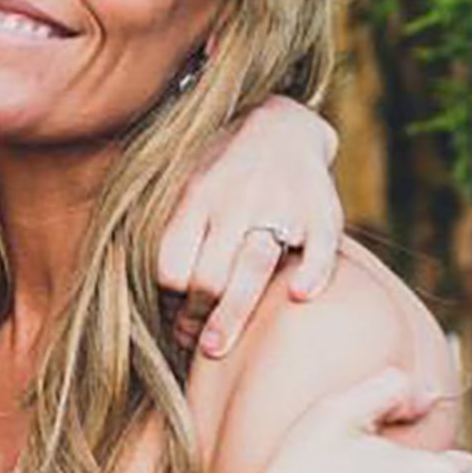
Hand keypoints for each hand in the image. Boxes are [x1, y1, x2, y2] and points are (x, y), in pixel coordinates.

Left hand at [158, 97, 343, 359]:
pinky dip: (311, 274)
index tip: (172, 318)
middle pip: (208, 276)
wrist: (282, 124)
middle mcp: (235, 202)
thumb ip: (171, 234)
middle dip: (195, 318)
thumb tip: (151, 298)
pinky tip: (298, 298)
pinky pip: (319, 248)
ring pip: (253, 268)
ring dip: (233, 314)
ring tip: (215, 347)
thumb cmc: (222, 172)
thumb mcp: (186, 185)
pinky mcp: (321, 210)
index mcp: (196, 197)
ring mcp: (279, 206)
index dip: (167, 301)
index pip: (171, 264)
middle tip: (196, 342)